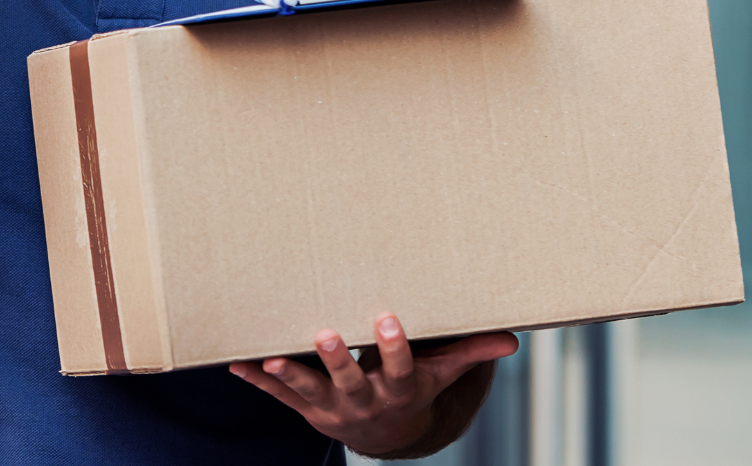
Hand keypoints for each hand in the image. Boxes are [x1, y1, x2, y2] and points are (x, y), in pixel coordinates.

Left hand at [229, 314, 517, 457]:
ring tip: (275, 359)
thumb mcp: (441, 375)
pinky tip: (237, 363)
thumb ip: (469, 353)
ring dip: (291, 375)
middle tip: (326, 333)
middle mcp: (365, 401)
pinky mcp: (306, 408)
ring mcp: (332, 407)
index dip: (394, 346)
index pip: (400, 368)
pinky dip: (259, 380)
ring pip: (310, 392)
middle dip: (338, 360)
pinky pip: (279, 397)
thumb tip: (513, 340)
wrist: (384, 435)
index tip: (388, 316)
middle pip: (351, 381)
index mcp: (399, 389)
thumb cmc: (412, 389)